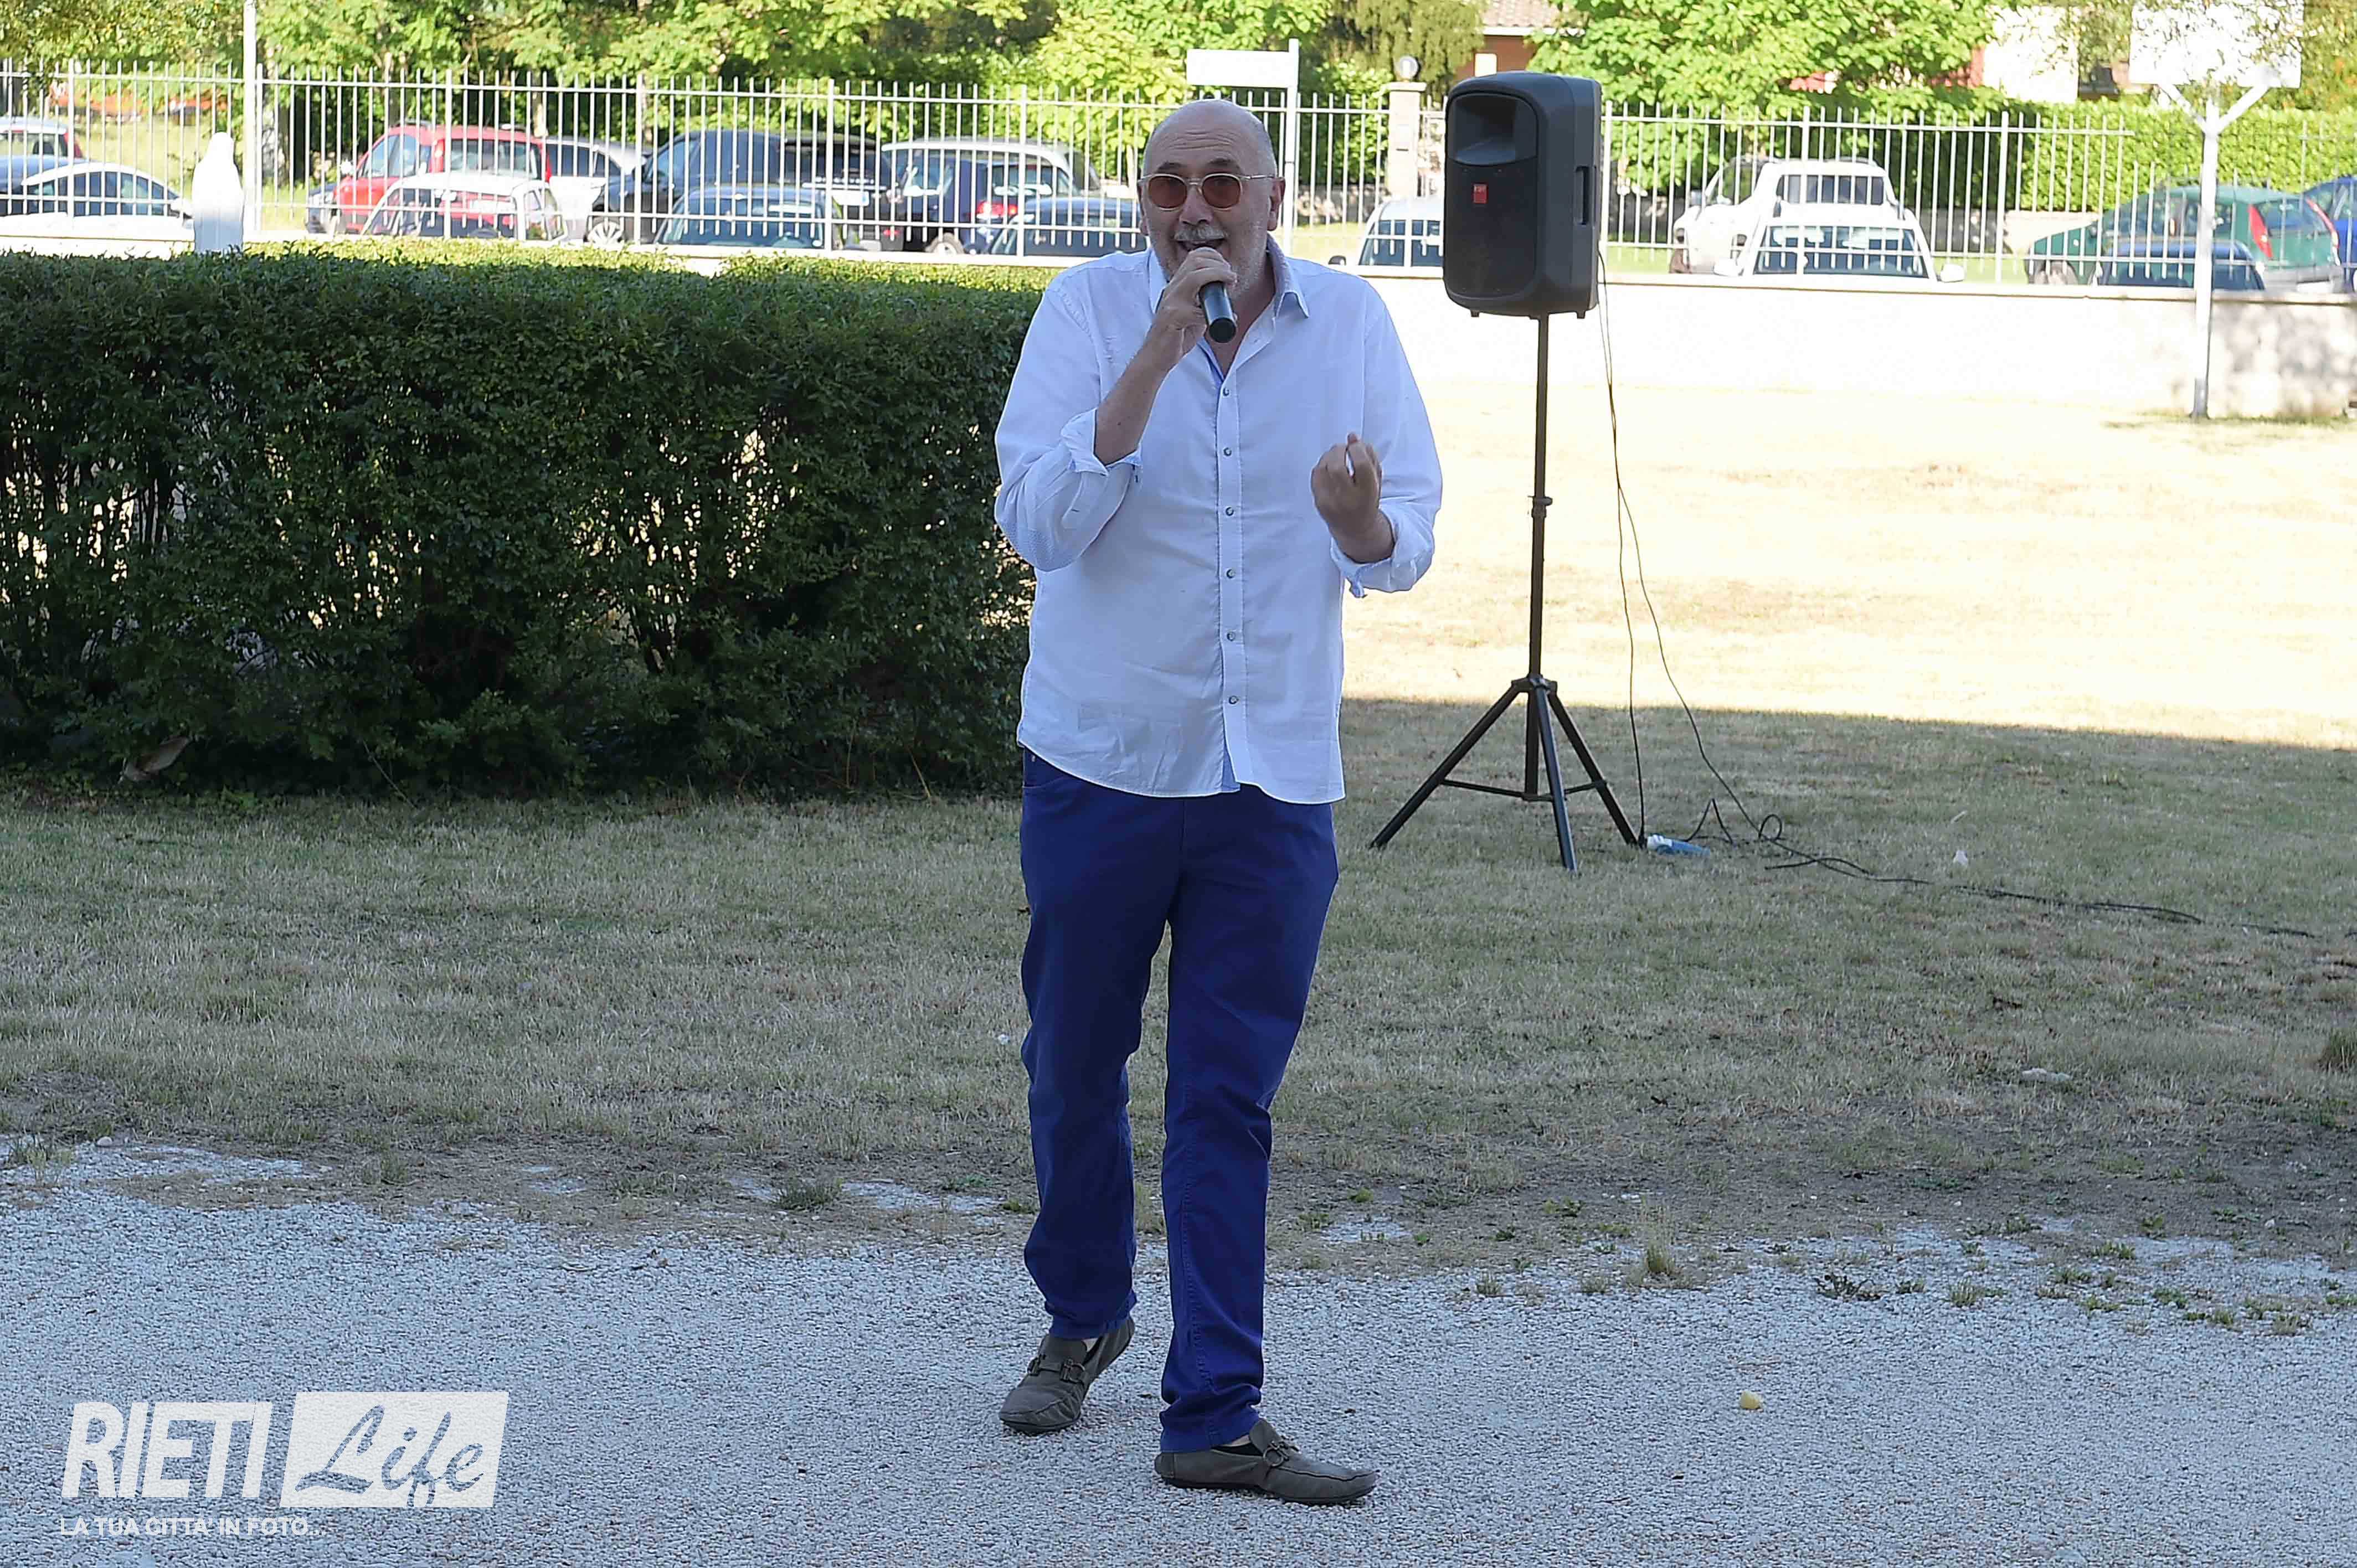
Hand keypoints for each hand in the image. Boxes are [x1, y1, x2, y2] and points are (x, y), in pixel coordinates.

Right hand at [1147, 245, 1236, 367]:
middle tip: (1232, 276)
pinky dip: (1210, 313)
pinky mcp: (1172, 319)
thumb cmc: (1175, 336)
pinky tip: (1220, 317)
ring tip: (1230, 282)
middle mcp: (1172, 289)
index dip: (1214, 256)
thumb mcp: (1192, 314)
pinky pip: (1196, 311)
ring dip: (1217, 276)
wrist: (1156, 356)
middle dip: (1218, 264)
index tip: (1227, 268)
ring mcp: (1171, 303)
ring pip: (1194, 277)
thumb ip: (1204, 305)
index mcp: (1177, 285)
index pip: (1193, 257)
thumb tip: (1228, 306)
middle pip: (1195, 262)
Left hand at [1311, 433, 1392, 561]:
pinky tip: (1328, 465)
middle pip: (1337, 467)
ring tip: (1337, 454)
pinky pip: (1315, 476)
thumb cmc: (1367, 498)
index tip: (1356, 446)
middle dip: (1339, 450)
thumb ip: (1370, 456)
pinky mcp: (1319, 503)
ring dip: (1329, 455)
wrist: (1355, 528)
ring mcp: (1331, 503)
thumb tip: (1352, 437)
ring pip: (1323, 469)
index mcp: (1367, 493)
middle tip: (1343, 447)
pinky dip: (1321, 465)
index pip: (1361, 465)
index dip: (1357, 449)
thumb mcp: (1377, 480)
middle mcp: (1348, 500)